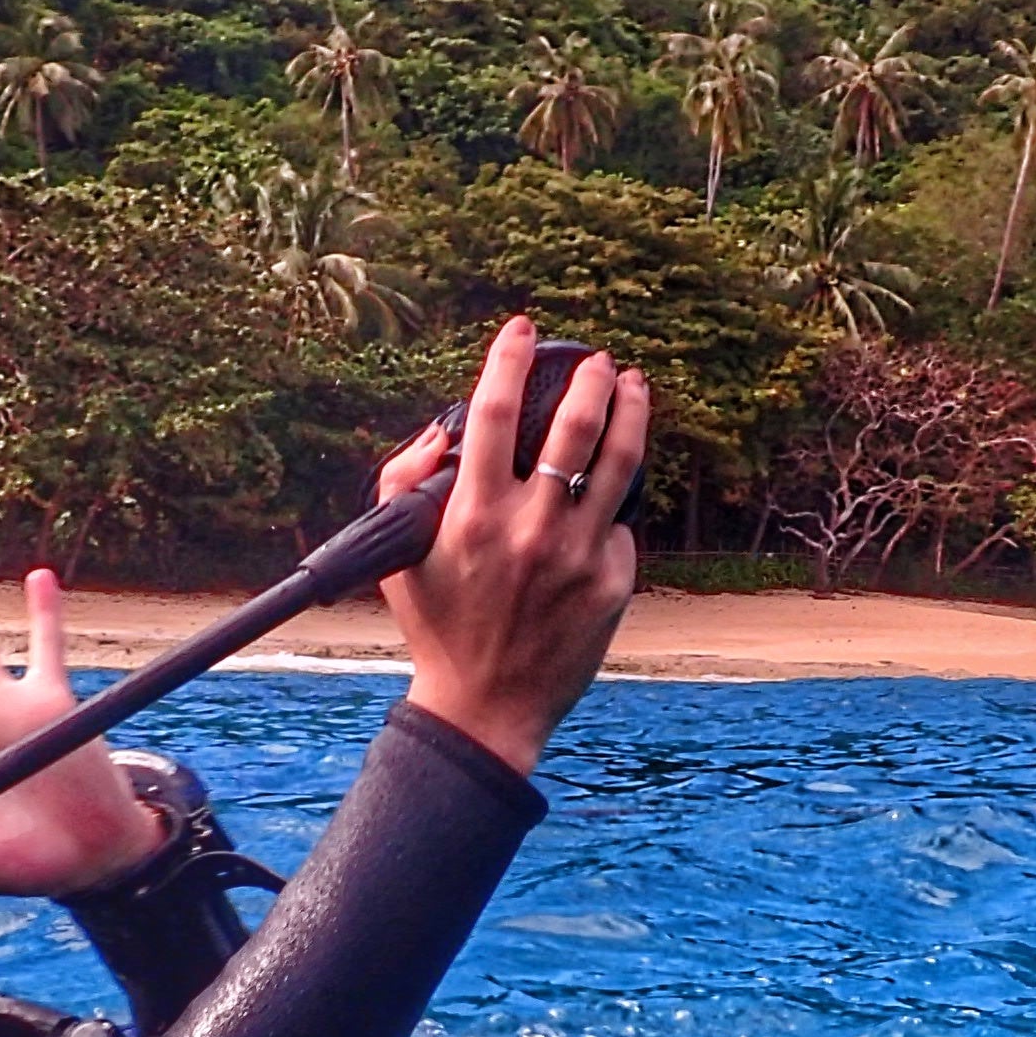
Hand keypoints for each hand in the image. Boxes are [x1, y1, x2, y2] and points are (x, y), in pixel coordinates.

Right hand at [373, 317, 647, 774]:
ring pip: (619, 462)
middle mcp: (530, 527)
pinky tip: (605, 498)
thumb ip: (405, 481)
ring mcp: (577, 554)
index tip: (524, 330)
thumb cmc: (439, 625)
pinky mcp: (611, 581)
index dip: (512, 359)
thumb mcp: (401, 554)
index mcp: (473, 513)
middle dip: (591, 379)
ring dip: (630, 412)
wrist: (485, 706)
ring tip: (634, 387)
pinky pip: (618, 524)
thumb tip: (447, 430)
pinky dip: (611, 506)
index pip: (497, 411)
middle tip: (598, 361)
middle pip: (574, 426)